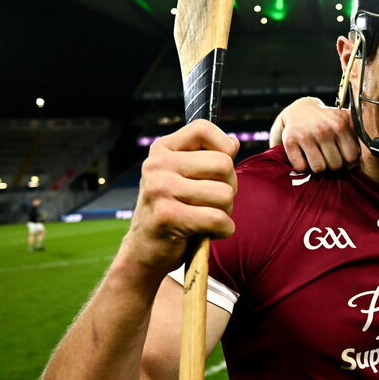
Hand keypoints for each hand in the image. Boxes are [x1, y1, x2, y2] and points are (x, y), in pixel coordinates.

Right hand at [124, 120, 238, 274]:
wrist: (144, 251)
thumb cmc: (173, 211)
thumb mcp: (184, 177)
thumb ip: (207, 157)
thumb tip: (233, 143)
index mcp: (162, 149)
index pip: (203, 128)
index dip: (223, 148)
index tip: (218, 170)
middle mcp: (157, 165)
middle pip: (223, 164)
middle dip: (229, 187)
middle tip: (212, 202)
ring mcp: (159, 189)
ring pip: (225, 193)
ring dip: (226, 211)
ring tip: (206, 217)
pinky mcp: (167, 216)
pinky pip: (218, 218)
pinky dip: (223, 230)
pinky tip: (208, 232)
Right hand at [271, 97, 359, 172]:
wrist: (300, 109)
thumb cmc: (327, 120)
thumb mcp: (345, 120)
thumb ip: (359, 132)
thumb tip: (371, 153)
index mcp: (340, 126)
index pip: (350, 158)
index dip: (347, 159)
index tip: (342, 154)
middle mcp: (323, 130)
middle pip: (335, 165)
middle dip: (332, 164)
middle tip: (328, 156)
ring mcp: (305, 136)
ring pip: (318, 168)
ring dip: (318, 166)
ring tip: (318, 157)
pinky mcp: (289, 141)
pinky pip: (300, 167)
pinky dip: (302, 166)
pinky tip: (304, 156)